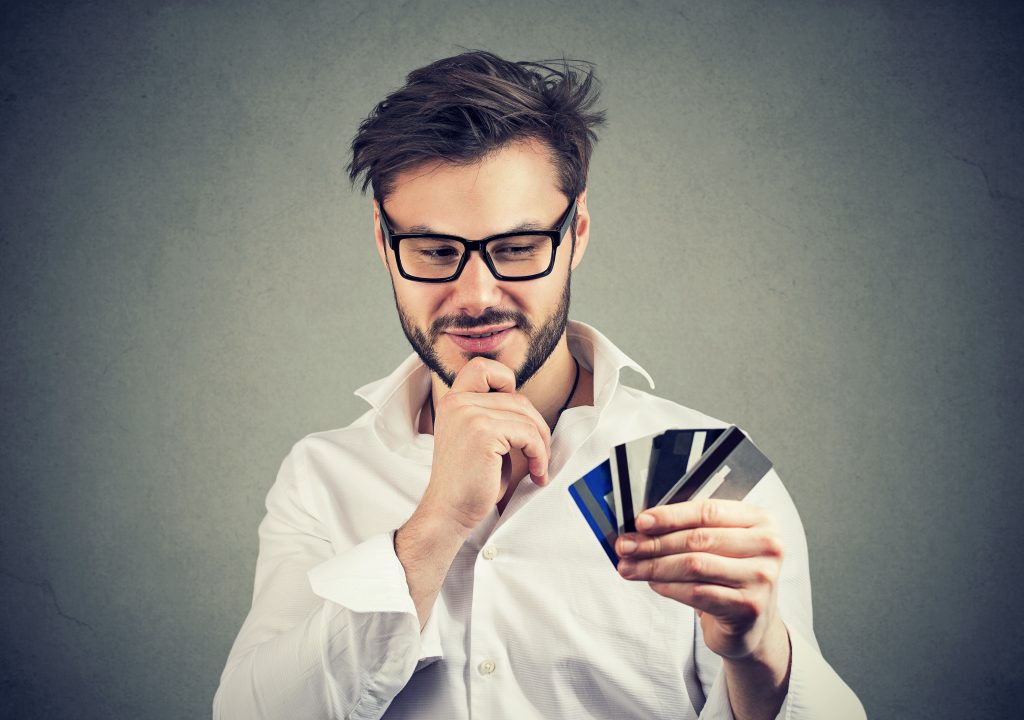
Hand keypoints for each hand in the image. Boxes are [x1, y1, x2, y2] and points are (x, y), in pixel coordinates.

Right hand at [419, 357, 550, 534]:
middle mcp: (457, 402)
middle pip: (517, 397)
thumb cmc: (468, 482)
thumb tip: (529, 411)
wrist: (448, 512)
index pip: (482, 367)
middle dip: (536, 426)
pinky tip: (537, 473)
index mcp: (452, 401)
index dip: (505, 380)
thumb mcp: (475, 438)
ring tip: (539, 466)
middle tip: (539, 453)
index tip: (516, 414)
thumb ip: (492, 417)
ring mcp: (469, 414)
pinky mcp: (483, 432)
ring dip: (541, 444)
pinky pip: (528, 435)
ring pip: (526, 416)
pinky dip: (540, 455)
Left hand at [615, 499, 785, 661]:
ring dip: (654, 566)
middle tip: (626, 546)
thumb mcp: (720, 544)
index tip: (640, 521)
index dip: (670, 515)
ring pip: (694, 566)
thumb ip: (691, 529)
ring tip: (630, 567)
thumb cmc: (729, 574)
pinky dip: (669, 587)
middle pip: (698, 539)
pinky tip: (653, 583)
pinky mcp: (749, 606)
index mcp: (760, 519)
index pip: (708, 511)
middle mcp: (768, 546)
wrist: (752, 623)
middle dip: (654, 542)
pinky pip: (697, 593)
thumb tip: (642, 525)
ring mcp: (761, 577)